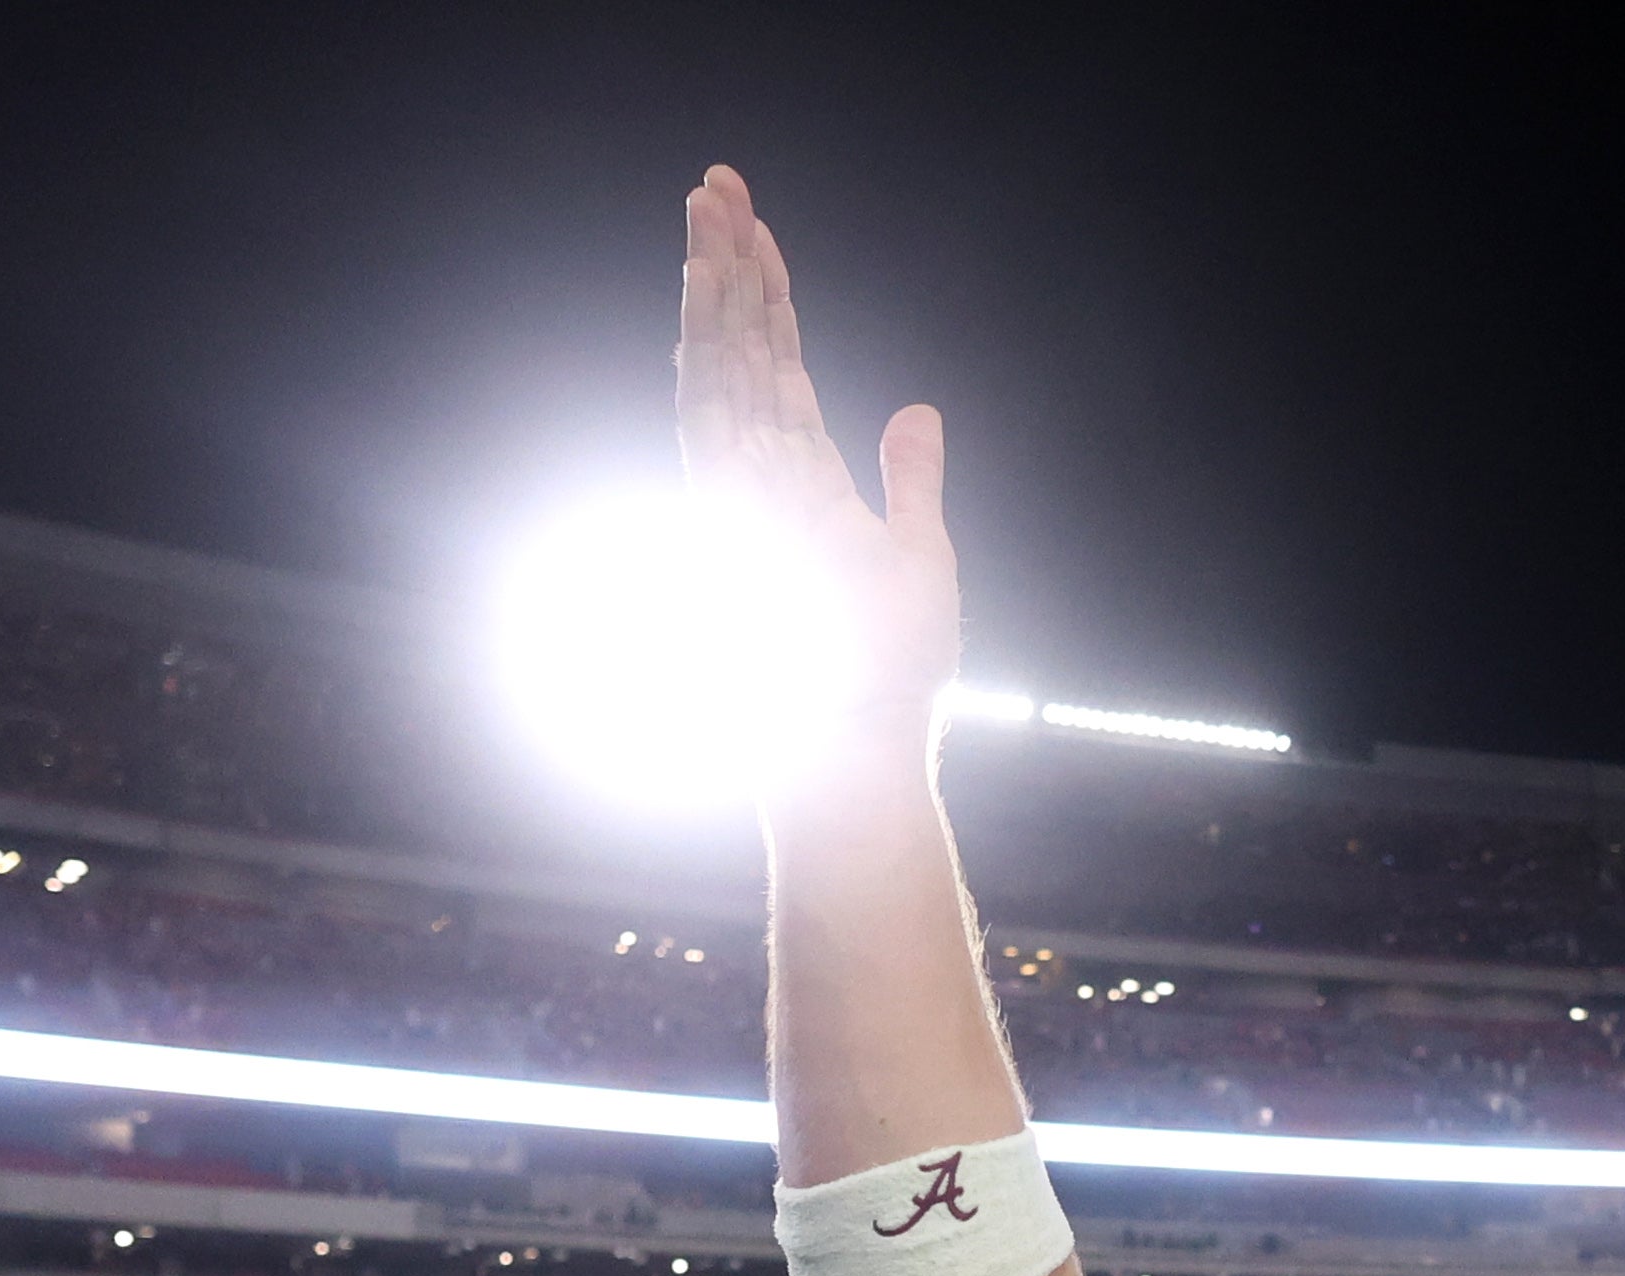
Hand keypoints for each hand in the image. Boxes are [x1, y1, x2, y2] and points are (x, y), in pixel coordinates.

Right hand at [677, 165, 962, 737]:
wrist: (858, 746)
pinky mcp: (733, 522)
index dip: (767, 296)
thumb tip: (918, 409)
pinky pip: (713, 424)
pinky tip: (702, 301)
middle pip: (738, 348)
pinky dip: (708, 360)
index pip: (777, 366)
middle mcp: (761, 478)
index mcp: (802, 480)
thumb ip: (911, 480)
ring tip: (709, 207)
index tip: (757, 227)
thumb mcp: (922, 558)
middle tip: (718, 180)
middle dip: (727, 263)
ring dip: (714, 288)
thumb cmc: (887, 674)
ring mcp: (741, 496)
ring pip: (719, 367)